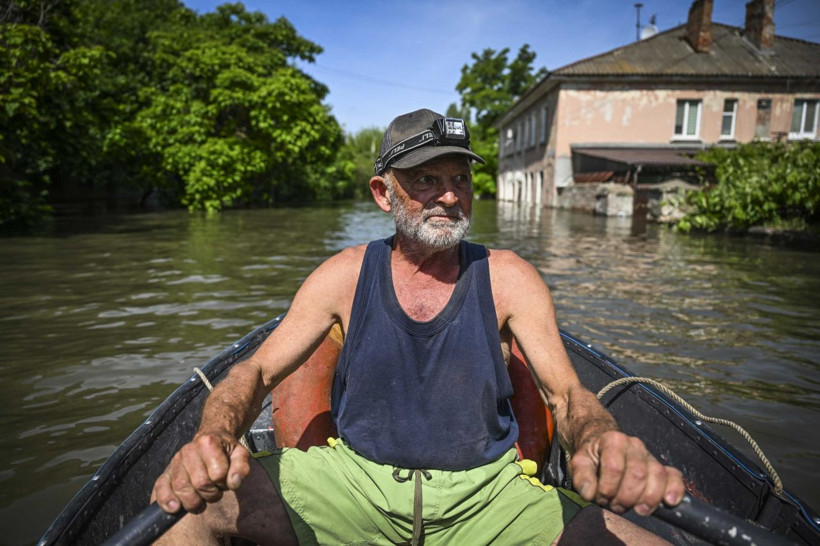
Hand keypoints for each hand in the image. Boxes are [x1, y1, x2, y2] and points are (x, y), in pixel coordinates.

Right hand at [151, 432, 250, 513]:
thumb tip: (234, 483)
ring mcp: (176, 461)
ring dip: (194, 501)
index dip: (225, 483)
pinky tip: (174, 507)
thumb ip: (242, 468)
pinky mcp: (166, 472)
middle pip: (200, 483)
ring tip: (201, 500)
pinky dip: (166, 500)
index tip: (225, 481)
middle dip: (211, 494)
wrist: (209, 440)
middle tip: (215, 491)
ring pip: (180, 488)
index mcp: (208, 443)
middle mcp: (189, 450)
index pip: (218, 474)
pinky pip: (161, 487)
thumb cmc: (225, 451)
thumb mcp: (240, 454)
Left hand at [570, 430, 684, 515]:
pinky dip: (675, 490)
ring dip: (647, 499)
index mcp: (613, 440)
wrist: (603, 445)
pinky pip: (674, 476)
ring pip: (657, 476)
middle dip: (626, 497)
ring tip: (636, 509)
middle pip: (638, 474)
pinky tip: (669, 502)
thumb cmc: (593, 457)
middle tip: (616, 505)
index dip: (607, 488)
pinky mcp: (662, 467)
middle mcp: (634, 445)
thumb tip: (590, 492)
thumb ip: (581, 476)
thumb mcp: (580, 462)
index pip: (614, 467)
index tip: (600, 497)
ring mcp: (650, 456)